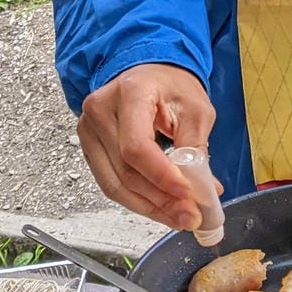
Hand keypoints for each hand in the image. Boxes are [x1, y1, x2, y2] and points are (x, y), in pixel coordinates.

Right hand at [77, 63, 217, 230]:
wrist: (149, 74)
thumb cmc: (172, 86)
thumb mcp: (196, 109)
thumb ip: (196, 148)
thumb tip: (202, 190)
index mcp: (130, 93)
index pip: (137, 146)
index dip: (161, 177)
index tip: (187, 195)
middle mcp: (101, 110)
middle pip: (125, 170)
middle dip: (161, 199)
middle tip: (189, 215)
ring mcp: (89, 130)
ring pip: (114, 184)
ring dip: (148, 207)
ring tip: (177, 217)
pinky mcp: (89, 147)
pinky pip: (110, 183)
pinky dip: (136, 200)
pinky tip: (158, 208)